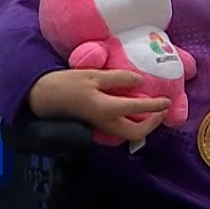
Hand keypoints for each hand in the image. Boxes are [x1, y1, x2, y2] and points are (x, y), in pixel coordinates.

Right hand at [28, 69, 170, 142]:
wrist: (41, 96)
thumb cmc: (65, 83)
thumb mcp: (93, 75)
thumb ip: (118, 79)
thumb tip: (139, 82)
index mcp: (107, 109)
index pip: (138, 109)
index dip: (156, 106)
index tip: (167, 100)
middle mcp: (106, 123)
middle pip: (136, 133)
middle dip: (152, 124)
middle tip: (160, 111)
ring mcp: (99, 127)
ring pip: (127, 134)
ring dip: (141, 126)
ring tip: (149, 111)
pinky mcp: (94, 125)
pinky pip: (118, 129)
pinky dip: (129, 124)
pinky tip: (130, 112)